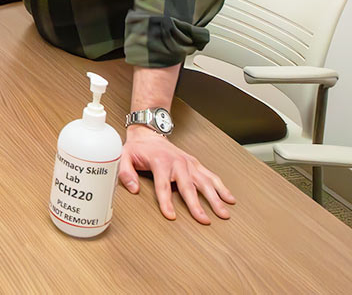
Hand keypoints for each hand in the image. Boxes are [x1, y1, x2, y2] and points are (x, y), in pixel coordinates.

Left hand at [119, 125, 234, 222]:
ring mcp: (189, 163)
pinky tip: (230, 199)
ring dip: (215, 198)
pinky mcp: (195, 164)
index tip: (171, 216)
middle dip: (196, 205)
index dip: (166, 202)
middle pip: (188, 187)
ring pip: (205, 182)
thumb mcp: (124, 156)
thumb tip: (133, 189)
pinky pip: (211, 176)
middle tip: (204, 220)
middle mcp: (177, 162)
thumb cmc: (138, 148)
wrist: (149, 133)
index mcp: (160, 162)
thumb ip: (125, 172)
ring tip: (224, 213)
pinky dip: (222, 187)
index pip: (163, 186)